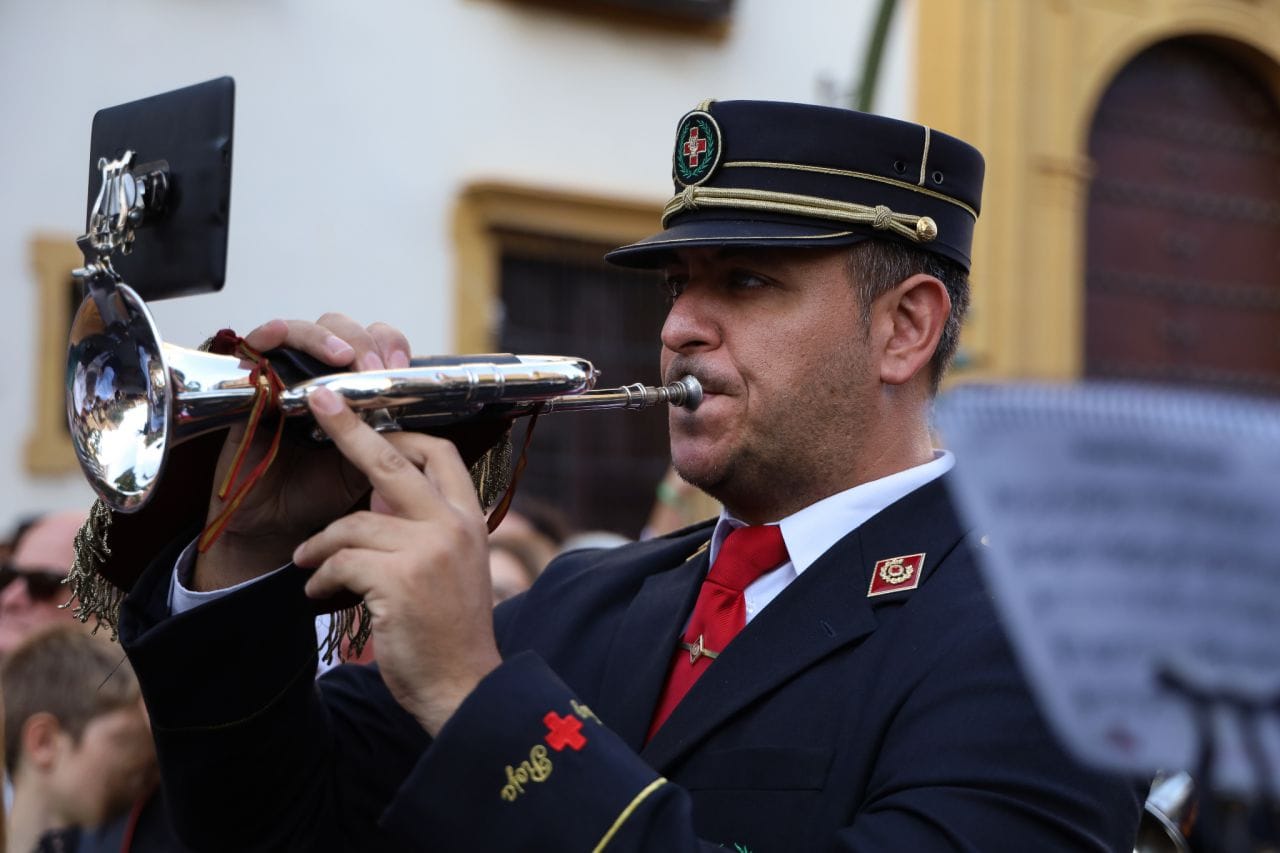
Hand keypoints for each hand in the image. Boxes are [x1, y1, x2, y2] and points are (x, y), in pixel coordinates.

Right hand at [194, 315, 411, 590]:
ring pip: (305, 331)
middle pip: (343, 329)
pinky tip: (278, 337)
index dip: (391, 346)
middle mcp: (321, 378)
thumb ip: (394, 435)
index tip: (401, 368)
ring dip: (324, 337)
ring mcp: (286, 380)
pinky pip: (256, 350)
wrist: (279, 529)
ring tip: (340, 357)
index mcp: (356, 390)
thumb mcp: (371, 464)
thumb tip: (430, 410)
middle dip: (363, 342)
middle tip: (374, 368)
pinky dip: (269, 337)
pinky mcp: (251, 390)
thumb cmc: (323, 494)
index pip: (377, 343)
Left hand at [292, 386, 501, 734]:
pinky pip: (340, 561)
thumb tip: (378, 502)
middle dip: (351, 428)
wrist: (462, 687)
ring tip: (306, 566)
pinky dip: (320, 577)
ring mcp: (428, 551)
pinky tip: (317, 595)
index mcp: (469, 520)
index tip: (373, 421)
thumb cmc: (450, 633)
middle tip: (321, 402)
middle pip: (393, 460)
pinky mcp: (398, 580)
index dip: (404, 433)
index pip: (440, 455)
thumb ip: (428, 531)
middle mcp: (453, 527)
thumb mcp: (455, 569)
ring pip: (353, 523)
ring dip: (319, 545)